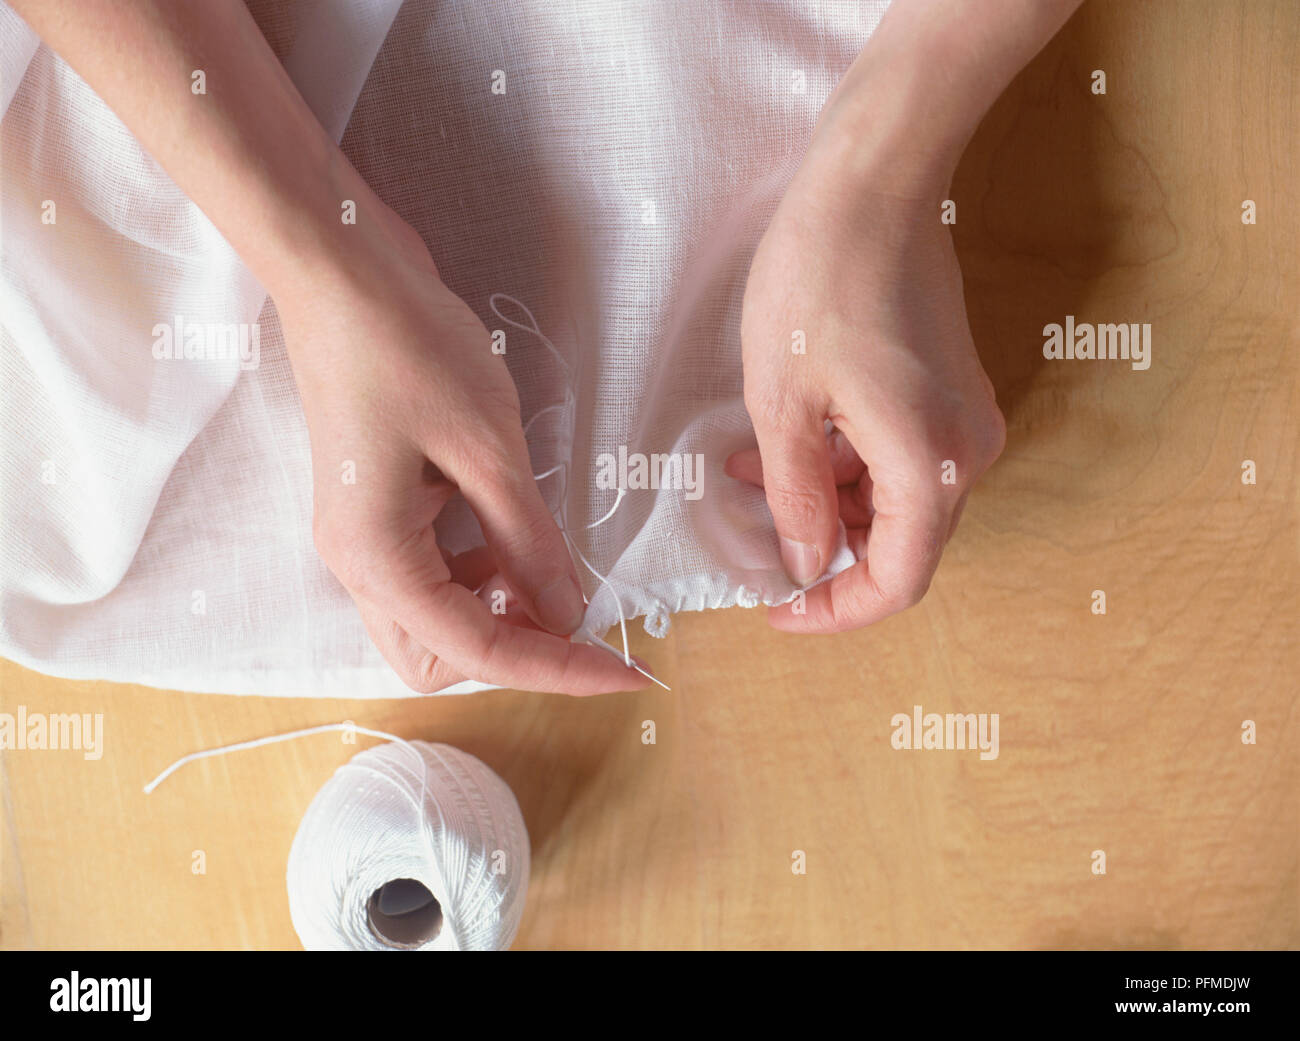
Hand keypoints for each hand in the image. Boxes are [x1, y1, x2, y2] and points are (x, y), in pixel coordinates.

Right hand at [278, 209, 647, 693]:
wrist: (341, 272)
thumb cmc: (408, 347)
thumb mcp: (487, 448)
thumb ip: (528, 541)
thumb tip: (568, 612)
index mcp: (377, 559)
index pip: (480, 653)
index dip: (562, 669)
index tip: (630, 673)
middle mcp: (356, 564)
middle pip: (440, 658)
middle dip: (513, 647)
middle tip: (577, 606)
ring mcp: (358, 537)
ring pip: (433, 621)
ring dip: (495, 610)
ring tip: (548, 563)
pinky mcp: (372, 509)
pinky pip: (428, 575)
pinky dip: (477, 573)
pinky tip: (511, 532)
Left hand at [727, 144, 1005, 632]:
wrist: (875, 184)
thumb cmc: (820, 282)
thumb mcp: (783, 401)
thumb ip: (796, 496)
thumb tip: (805, 562)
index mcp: (931, 465)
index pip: (896, 581)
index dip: (835, 610)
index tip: (777, 609)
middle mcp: (966, 452)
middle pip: (899, 544)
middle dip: (821, 548)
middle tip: (750, 533)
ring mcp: (965, 419)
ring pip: (894, 501)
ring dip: (823, 501)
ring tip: (750, 474)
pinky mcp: (951, 391)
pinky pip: (901, 458)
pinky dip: (844, 465)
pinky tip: (785, 441)